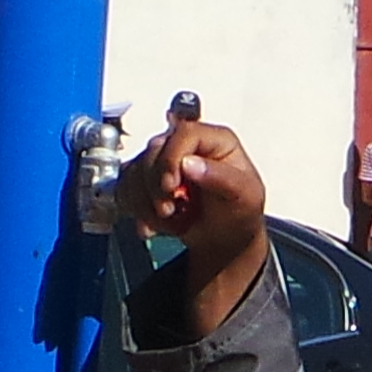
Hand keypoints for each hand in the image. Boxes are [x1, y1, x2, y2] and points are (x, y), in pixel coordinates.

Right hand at [118, 119, 267, 250]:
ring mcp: (165, 162)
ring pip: (135, 172)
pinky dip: (138, 211)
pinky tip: (155, 225)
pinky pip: (127, 189)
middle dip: (156, 188)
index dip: (171, 159)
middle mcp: (187, 146)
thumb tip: (190, 163)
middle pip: (154, 152)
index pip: (184, 133)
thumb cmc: (239, 212)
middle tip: (169, 210)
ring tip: (171, 221)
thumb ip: (221, 177)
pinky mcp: (148, 181)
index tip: (170, 186)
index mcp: (215, 140)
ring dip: (147, 205)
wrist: (226, 238)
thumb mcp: (245, 196)